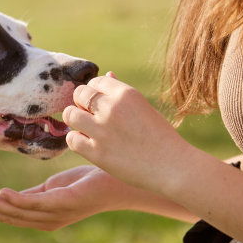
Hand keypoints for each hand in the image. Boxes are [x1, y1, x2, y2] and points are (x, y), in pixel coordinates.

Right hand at [0, 165, 134, 230]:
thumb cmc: (86, 183)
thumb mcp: (54, 187)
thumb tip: (9, 196)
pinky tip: (1, 193)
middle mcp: (47, 220)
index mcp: (42, 217)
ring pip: (18, 212)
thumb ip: (33, 194)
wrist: (117, 182)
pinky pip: (36, 203)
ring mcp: (56, 213)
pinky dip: (17, 199)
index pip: (10, 215)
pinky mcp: (64, 202)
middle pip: (10, 217)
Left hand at [62, 72, 193, 192]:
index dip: (94, 92)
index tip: (99, 104)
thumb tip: (106, 75)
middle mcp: (112, 108)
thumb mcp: (144, 108)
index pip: (95, 82)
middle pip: (79, 94)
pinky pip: (71, 139)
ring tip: (85, 128)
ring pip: (70, 114)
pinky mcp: (97, 152)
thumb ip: (121, 94)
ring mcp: (103, 130)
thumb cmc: (160, 137)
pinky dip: (76, 140)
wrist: (172, 167)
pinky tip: (88, 144)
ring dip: (75, 120)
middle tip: (90, 116)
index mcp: (126, 94)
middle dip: (81, 103)